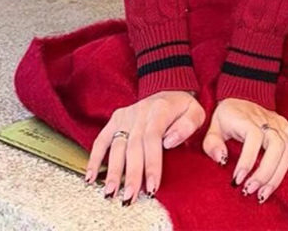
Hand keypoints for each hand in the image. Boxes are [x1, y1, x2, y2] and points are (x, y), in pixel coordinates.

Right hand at [84, 90, 205, 203]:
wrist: (170, 90)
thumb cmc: (183, 108)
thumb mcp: (196, 112)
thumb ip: (187, 125)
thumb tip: (169, 142)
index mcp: (160, 109)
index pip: (153, 139)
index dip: (151, 164)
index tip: (152, 187)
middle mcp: (140, 111)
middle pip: (133, 146)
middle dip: (131, 174)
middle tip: (129, 197)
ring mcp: (126, 116)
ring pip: (117, 145)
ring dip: (113, 171)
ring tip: (110, 192)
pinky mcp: (116, 119)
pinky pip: (102, 139)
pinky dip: (95, 158)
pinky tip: (91, 177)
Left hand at [201, 97, 287, 203]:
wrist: (241, 95)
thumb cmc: (227, 116)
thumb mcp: (212, 127)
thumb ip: (212, 144)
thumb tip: (222, 160)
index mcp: (247, 119)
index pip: (253, 138)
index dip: (247, 161)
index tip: (237, 181)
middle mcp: (266, 121)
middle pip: (275, 146)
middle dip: (264, 173)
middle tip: (250, 191)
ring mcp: (279, 124)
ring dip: (279, 174)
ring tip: (264, 193)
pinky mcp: (287, 128)